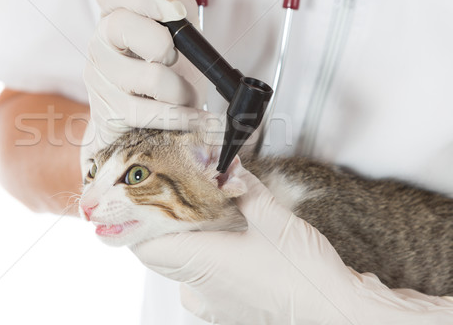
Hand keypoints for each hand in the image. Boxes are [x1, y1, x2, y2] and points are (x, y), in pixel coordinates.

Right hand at [81, 0, 211, 173]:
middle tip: (176, 60)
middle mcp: (99, 44)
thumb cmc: (166, 76)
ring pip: (150, 77)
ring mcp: (99, 79)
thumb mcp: (181, 39)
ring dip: (182, 90)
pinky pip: (154, 113)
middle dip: (163, 44)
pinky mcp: (110, 113)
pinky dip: (185, 117)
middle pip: (122, 25)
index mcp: (114, 18)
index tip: (175, 11)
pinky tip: (199, 119)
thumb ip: (181, 10)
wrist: (145, 127)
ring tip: (186, 95)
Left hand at [132, 161, 452, 323]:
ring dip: (187, 245)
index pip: (145, 245)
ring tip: (206, 222)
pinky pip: (202, 287)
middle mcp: (201, 289)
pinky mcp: (231, 313)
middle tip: (178, 203)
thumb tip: (229, 168)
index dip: (139, 222)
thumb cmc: (308, 278)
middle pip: (160, 256)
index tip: (143, 202)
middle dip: (165, 228)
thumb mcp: (275, 220)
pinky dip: (206, 264)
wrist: (339, 315)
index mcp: (201, 263)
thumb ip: (246, 190)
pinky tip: (230, 249)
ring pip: (181, 271)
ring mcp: (215, 306)